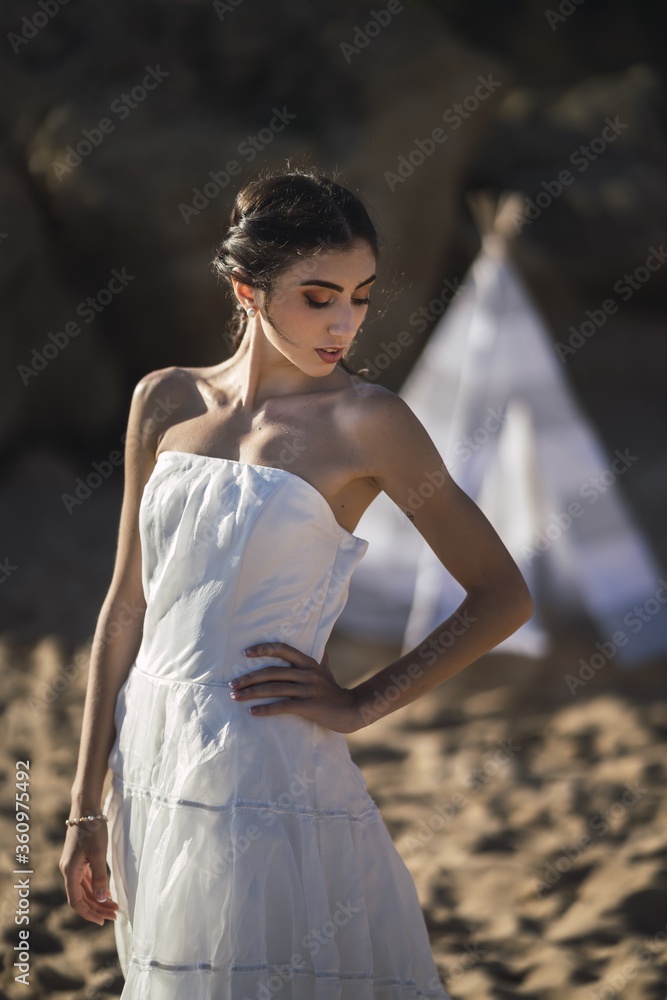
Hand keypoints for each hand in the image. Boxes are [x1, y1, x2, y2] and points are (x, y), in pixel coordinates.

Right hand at [59, 818, 118, 925]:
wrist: (86, 809)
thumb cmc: (92, 829)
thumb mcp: (98, 854)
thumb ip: (99, 877)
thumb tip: (100, 899)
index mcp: (70, 872)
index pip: (76, 901)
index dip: (88, 913)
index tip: (102, 921)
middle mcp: (68, 871)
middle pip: (81, 897)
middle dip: (97, 908)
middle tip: (115, 915)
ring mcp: (73, 866)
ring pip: (84, 889)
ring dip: (98, 899)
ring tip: (114, 907)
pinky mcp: (79, 860)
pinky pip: (86, 880)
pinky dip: (96, 888)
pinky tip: (107, 893)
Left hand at [231, 642, 361, 733]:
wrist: (352, 709)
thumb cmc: (334, 691)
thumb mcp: (327, 671)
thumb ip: (321, 660)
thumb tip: (322, 647)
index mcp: (308, 662)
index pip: (282, 649)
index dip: (263, 649)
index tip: (246, 653)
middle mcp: (307, 673)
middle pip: (272, 671)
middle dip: (249, 677)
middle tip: (232, 684)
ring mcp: (308, 689)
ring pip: (274, 688)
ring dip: (252, 693)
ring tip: (236, 697)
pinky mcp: (309, 706)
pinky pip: (282, 706)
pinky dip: (265, 709)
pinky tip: (253, 712)